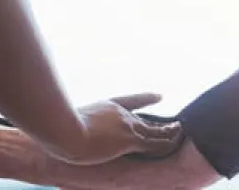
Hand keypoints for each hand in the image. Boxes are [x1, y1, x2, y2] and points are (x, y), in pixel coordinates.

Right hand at [53, 93, 184, 164]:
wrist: (63, 130)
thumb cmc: (57, 127)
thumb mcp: (66, 121)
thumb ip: (70, 122)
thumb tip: (61, 130)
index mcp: (107, 106)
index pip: (131, 101)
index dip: (146, 99)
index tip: (160, 96)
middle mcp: (120, 114)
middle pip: (145, 119)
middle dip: (160, 124)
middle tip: (175, 124)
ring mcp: (126, 126)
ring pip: (154, 130)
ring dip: (169, 132)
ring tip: (181, 132)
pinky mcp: (129, 140)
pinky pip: (155, 143)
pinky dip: (167, 142)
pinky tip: (176, 142)